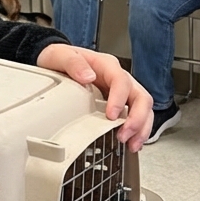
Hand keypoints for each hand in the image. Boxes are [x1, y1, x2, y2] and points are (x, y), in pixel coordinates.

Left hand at [36, 45, 152, 150]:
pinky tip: (131, 143)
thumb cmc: (60, 58)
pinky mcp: (120, 103)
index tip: (111, 116)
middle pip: (140, 96)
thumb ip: (73, 63)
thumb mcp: (59, 55)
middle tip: (124, 135)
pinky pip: (136, 116)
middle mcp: (118, 78)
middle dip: (137, 118)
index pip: (121, 81)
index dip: (119, 99)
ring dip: (141, 128)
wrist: (56, 63)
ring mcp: (121, 91)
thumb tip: (87, 76)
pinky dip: (137, 131)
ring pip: (143, 108)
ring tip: (131, 145)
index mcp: (106, 65)